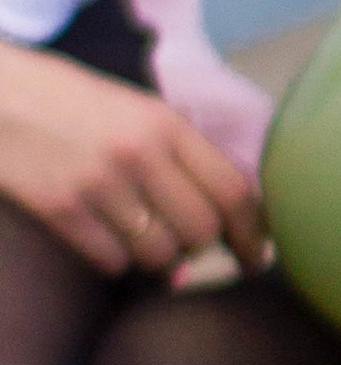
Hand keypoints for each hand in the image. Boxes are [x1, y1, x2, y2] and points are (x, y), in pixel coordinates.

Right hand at [0, 37, 264, 277]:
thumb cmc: (68, 102)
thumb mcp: (133, 109)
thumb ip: (179, 156)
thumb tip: (220, 225)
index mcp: (164, 122)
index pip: (234, 190)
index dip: (254, 232)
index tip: (257, 256)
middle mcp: (138, 152)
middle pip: (202, 230)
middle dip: (202, 248)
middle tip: (190, 248)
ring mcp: (97, 182)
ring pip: (160, 254)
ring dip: (160, 261)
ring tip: (147, 244)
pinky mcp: (59, 208)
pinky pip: (112, 261)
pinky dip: (117, 261)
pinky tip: (108, 243)